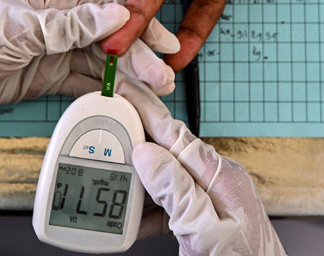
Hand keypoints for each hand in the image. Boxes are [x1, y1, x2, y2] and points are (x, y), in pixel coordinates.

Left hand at [0, 0, 176, 113]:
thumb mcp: (19, 28)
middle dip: (139, 60)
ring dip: (128, 81)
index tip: (163, 45)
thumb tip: (117, 14)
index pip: (106, 10)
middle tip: (163, 79)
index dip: (138, 27)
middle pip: (109, 40)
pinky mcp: (49, 78)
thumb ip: (69, 24)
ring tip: (154, 98)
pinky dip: (105, 94)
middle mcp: (59, 24)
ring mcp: (55, 52)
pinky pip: (85, 85)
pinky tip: (126, 103)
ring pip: (101, 66)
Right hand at [64, 55, 285, 253]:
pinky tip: (131, 213)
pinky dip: (146, 204)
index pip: (173, 133)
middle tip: (104, 123)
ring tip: (108, 168)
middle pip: (165, 148)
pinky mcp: (204, 215)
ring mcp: (211, 197)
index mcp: (220, 176)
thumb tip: (147, 154)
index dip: (144, 108)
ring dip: (135, 173)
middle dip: (134, 134)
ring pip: (163, 175)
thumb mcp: (207, 233)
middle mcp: (215, 180)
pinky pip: (169, 200)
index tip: (121, 90)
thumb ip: (178, 192)